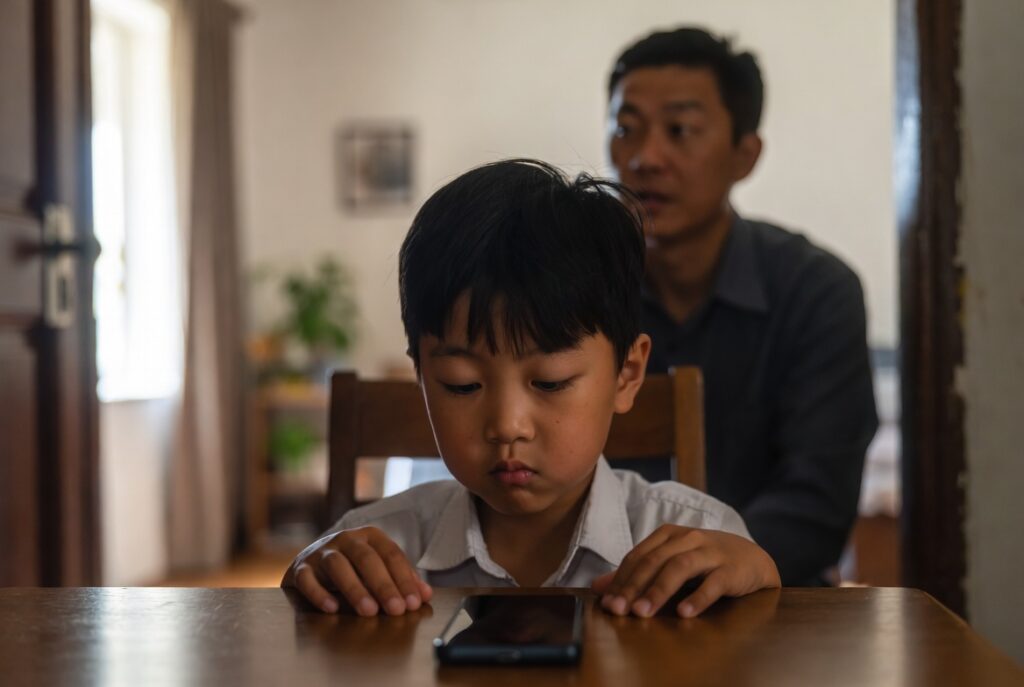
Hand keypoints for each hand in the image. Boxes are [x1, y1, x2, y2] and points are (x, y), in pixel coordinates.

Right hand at [281, 526, 432, 615]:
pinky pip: (307, 579)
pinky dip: (319, 593)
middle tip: (396, 609)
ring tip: (369, 611)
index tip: (414, 602)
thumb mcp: (377, 568)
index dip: (404, 578)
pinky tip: (332, 608)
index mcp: (369, 536)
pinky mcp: (301, 567)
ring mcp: (321, 552)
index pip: (391, 554)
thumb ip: (400, 579)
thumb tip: (425, 595)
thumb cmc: (352, 567)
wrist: (309, 563)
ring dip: (355, 588)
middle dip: (384, 585)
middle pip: (367, 558)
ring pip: (337, 565)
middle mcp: (346, 539)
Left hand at [591, 525, 779, 617]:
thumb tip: (598, 587)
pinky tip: (684, 613)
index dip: (621, 579)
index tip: (607, 603)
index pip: (638, 556)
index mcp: (669, 535)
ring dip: (659, 591)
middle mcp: (687, 539)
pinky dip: (697, 598)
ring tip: (643, 612)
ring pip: (680, 568)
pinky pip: (713, 583)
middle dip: (634, 586)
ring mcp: (710, 552)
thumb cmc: (705, 561)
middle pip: (655, 561)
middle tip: (619, 610)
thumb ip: (637, 573)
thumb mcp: (670, 561)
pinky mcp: (731, 569)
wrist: (752, 560)